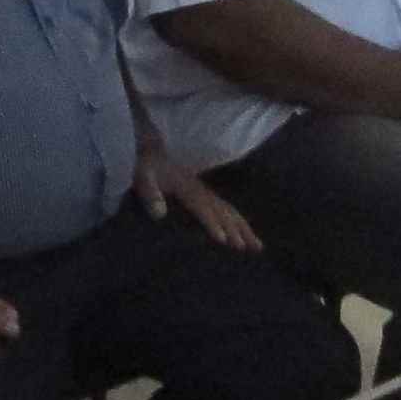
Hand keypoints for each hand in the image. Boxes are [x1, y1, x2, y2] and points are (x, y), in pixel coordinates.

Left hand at [135, 148, 259, 250]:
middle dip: (235, 230)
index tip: (222, 240)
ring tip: (257, 246)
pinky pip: (226, 208)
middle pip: (222, 211)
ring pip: (228, 211)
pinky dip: (238, 221)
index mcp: (186, 187)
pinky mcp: (205, 194)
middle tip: (246, 248)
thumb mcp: (143, 178)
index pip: (202, 207)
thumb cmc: (146, 167)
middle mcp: (200, 189)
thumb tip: (159, 214)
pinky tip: (245, 231)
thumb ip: (150, 194)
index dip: (212, 223)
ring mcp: (205, 191)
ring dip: (243, 228)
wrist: (150, 151)